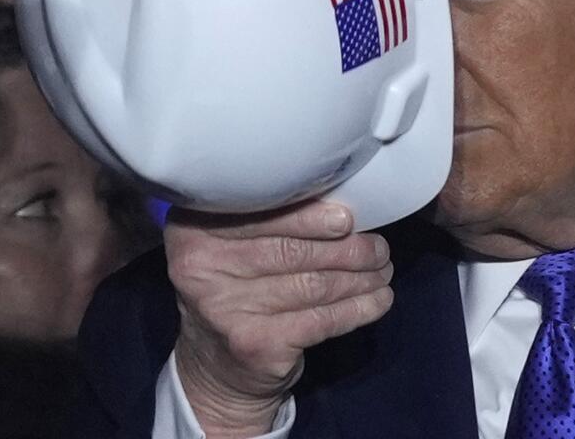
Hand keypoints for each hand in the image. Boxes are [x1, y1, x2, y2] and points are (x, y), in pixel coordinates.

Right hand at [165, 201, 392, 437]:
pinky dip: (358, 308)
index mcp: (192, 230)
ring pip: (313, 284)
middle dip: (347, 248)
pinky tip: (378, 300)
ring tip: (382, 270)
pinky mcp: (254, 344)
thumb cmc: (236, 289)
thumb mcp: (231, 247)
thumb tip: (344, 205)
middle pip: (292, 251)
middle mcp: (200, 268)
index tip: (349, 218)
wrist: (216, 368)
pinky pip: (322, 319)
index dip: (311, 216)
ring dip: (359, 277)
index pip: (261, 215)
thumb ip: (267, 221)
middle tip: (379, 248)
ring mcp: (225, 309)